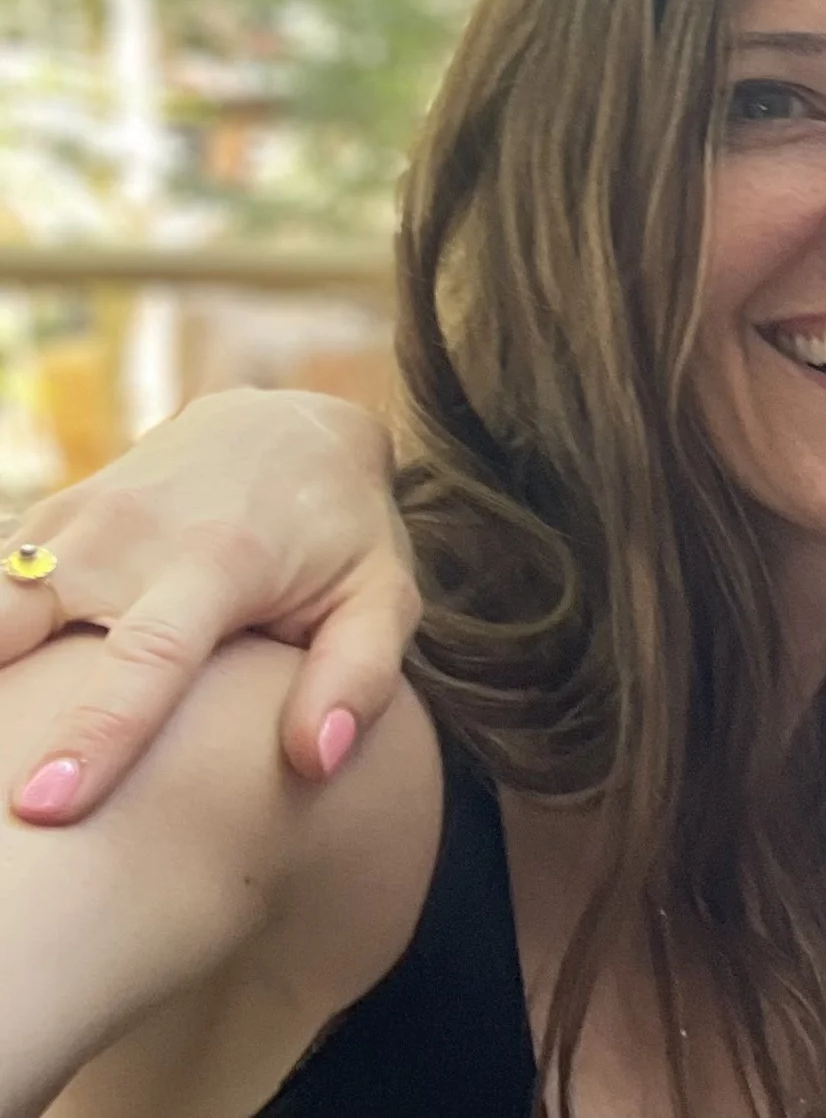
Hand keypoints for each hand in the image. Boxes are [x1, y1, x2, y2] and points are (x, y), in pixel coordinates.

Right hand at [0, 388, 417, 823]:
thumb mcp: (381, 596)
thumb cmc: (341, 533)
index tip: (45, 808)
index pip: (146, 659)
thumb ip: (358, 677)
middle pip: (19, 619)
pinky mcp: (42, 522)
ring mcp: (75, 520)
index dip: (96, 735)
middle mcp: (129, 534)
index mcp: (218, 561)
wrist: (289, 425)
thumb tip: (318, 761)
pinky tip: (2, 699)